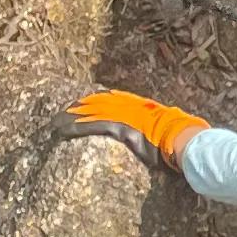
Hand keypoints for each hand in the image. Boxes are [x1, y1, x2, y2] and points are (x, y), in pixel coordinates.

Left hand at [61, 88, 205, 170]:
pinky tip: (63, 130)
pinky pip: (92, 126)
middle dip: (79, 106)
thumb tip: (160, 137)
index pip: (112, 99)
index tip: (84, 103)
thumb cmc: (179, 137)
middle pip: (97, 102)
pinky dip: (76, 127)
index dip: (96, 100)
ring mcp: (122, 115)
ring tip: (55, 122)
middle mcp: (128, 106)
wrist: (181, 137)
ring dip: (71, 116)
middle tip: (63, 111)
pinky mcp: (118, 127)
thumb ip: (158, 129)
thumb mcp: (168, 128)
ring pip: (90, 112)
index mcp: (139, 105)